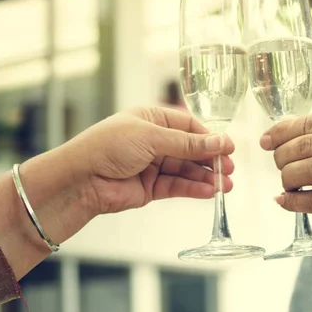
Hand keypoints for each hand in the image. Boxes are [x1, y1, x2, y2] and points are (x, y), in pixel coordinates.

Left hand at [58, 106, 234, 214]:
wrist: (81, 179)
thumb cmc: (107, 147)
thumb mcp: (151, 137)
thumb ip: (187, 144)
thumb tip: (219, 142)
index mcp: (151, 120)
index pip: (189, 127)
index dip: (210, 138)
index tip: (229, 147)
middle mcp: (154, 142)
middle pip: (191, 150)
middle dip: (211, 160)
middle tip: (230, 169)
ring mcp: (153, 166)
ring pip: (186, 171)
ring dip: (206, 177)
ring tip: (225, 185)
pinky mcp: (151, 188)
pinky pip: (177, 187)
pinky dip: (193, 189)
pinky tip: (208, 191)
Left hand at [261, 111, 311, 242]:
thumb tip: (283, 133)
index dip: (283, 130)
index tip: (266, 141)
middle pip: (306, 145)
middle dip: (282, 157)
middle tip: (280, 167)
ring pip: (307, 171)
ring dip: (287, 180)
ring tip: (287, 185)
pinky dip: (293, 202)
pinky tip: (285, 201)